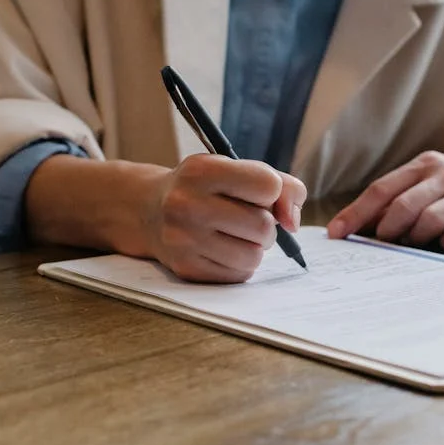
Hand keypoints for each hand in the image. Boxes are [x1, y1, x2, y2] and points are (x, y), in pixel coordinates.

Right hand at [143, 155, 306, 283]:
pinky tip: (224, 249)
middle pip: (263, 226)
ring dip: (255, 247)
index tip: (258, 193)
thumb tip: (292, 223)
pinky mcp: (186, 268)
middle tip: (250, 219)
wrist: (151, 210)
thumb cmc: (207, 188)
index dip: (272, 192)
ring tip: (238, 235)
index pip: (268, 186)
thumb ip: (281, 185)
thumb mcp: (236, 169)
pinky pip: (239, 275)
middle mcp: (187, 204)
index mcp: (202, 171)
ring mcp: (183, 239)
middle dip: (267, 225)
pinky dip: (241, 264)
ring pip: (254, 255)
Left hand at [327, 147, 443, 251]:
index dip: (356, 213)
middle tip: (377, 247)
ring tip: (411, 247)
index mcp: (423, 165)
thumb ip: (400, 196)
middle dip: (384, 231)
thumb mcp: (432, 179)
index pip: (381, 189)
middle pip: (402, 205)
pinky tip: (443, 247)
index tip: (336, 234)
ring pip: (428, 220)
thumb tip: (358, 224)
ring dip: (413, 240)